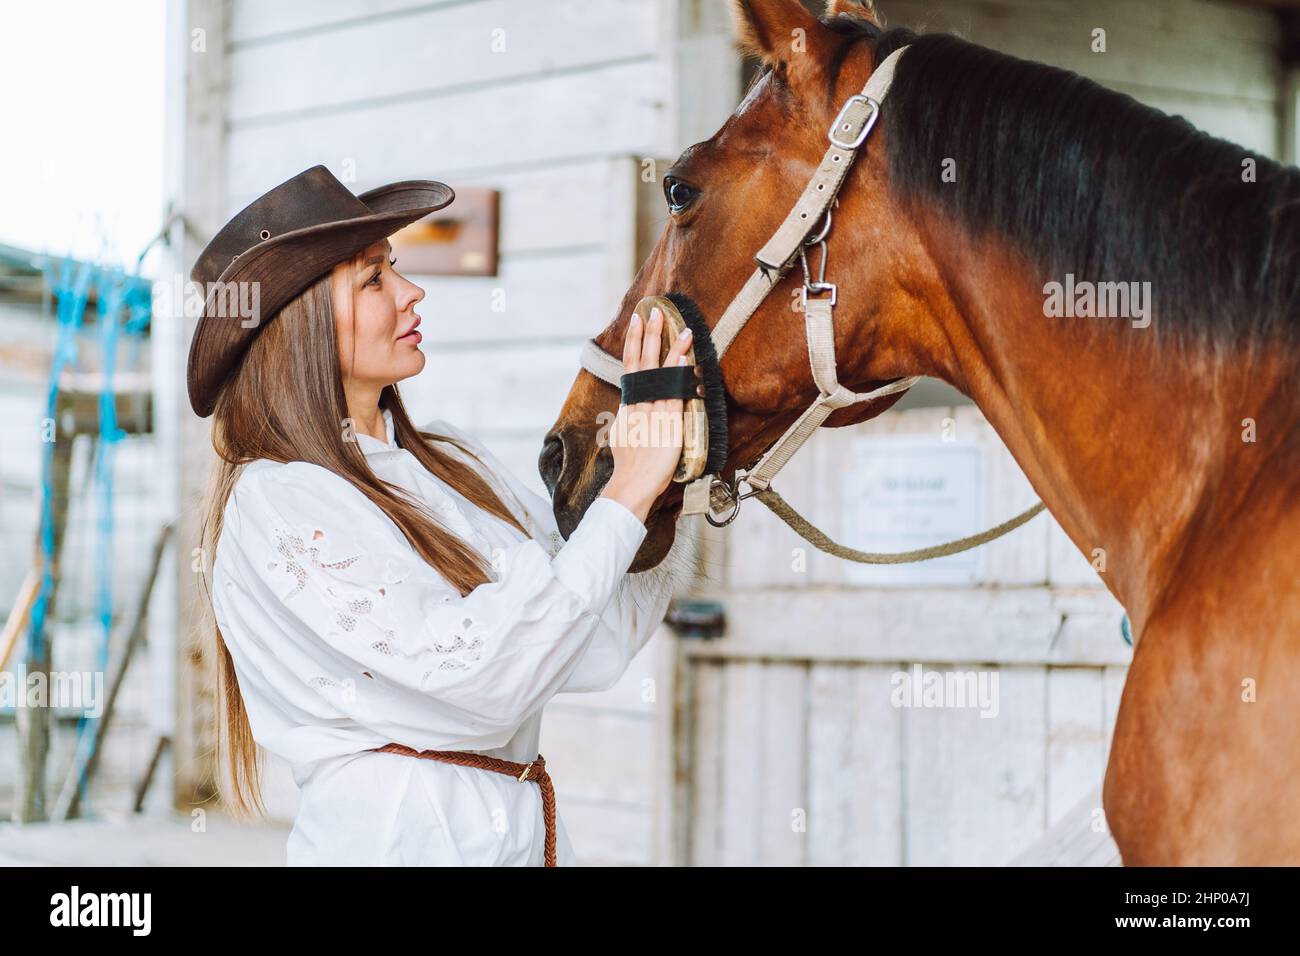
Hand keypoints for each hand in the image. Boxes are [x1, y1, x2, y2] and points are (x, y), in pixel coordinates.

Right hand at [599, 306, 693, 523]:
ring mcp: (652, 412)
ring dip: (670, 348)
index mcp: (628, 407)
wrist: (631, 486)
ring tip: (678, 327)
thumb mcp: (623, 439)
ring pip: (660, 374)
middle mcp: (638, 404)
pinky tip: (684, 358)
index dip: (633, 344)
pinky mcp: (668, 423)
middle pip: (641, 362)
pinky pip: (674, 393)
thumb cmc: (629, 469)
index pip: (631, 368)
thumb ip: (628, 422)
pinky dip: (678, 374)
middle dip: (648, 335)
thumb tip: (630, 414)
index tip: (636, 322)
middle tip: (653, 312)